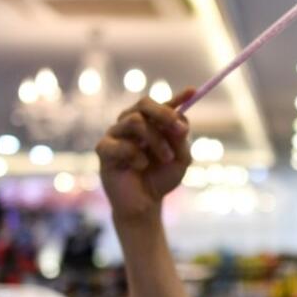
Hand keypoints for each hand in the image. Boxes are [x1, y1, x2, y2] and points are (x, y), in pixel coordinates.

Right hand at [97, 89, 195, 222]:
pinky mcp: (103, 149)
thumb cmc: (161, 179)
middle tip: (180, 131)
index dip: (177, 97)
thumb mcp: (181, 159)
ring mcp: (115, 134)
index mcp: (150, 122)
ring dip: (156, 141)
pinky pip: (121, 144)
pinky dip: (137, 156)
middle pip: (144, 103)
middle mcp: (131, 123)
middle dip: (164, 113)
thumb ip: (181, 139)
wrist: (144, 204)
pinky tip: (141, 167)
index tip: (193, 92)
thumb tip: (180, 120)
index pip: (162, 104)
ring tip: (165, 158)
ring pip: (135, 121)